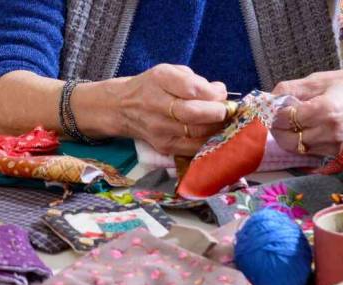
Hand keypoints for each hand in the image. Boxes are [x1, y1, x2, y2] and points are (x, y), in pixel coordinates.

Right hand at [110, 64, 227, 155]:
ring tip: (223, 122)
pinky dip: (208, 142)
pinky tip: (213, 134)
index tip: (221, 92)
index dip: (213, 93)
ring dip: (217, 128)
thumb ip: (196, 80)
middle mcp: (156, 104)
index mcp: (160, 80)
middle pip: (194, 114)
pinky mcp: (163, 146)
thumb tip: (221, 93)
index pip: (192, 88)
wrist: (121, 108)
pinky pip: (192, 148)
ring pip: (196, 133)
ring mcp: (159, 129)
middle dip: (218, 112)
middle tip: (228, 110)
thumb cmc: (151, 87)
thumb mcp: (170, 72)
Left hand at [272, 70, 342, 155]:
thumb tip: (267, 100)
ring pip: (296, 149)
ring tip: (293, 124)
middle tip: (277, 120)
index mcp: (324, 110)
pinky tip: (307, 131)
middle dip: (277, 130)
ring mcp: (334, 145)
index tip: (272, 110)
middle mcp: (330, 132)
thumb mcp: (319, 81)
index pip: (284, 119)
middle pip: (287, 140)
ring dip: (288, 137)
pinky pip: (309, 153)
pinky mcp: (337, 153)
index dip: (273, 114)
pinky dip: (302, 143)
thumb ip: (290, 89)